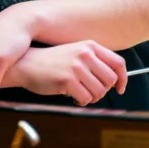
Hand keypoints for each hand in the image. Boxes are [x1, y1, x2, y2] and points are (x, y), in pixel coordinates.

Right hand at [9, 41, 126, 105]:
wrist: (26, 64)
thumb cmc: (50, 61)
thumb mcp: (74, 52)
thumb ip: (93, 61)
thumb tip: (113, 79)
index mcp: (89, 46)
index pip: (118, 63)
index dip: (123, 78)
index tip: (120, 88)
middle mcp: (85, 54)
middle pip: (110, 80)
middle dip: (102, 90)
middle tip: (90, 91)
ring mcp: (76, 67)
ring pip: (99, 92)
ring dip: (90, 97)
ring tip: (78, 92)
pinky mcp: (68, 80)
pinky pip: (86, 99)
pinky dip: (80, 101)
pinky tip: (71, 95)